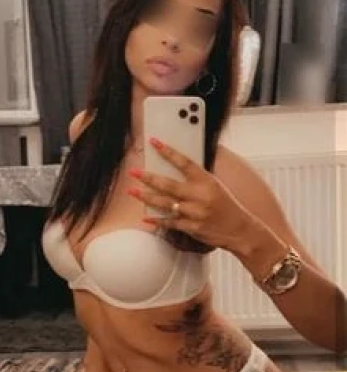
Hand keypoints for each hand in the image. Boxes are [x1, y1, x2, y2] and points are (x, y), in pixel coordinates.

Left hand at [128, 137, 250, 252]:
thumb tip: (175, 166)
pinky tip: (145, 218)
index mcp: (207, 181)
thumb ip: (196, 178)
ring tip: (132, 191)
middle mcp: (200, 196)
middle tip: (134, 172)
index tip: (154, 142)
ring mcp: (195, 213)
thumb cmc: (226, 205)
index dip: (168, 152)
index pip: (185, 162)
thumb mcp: (215, 185)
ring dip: (146, 198)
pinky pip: (170, 223)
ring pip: (165, 204)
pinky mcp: (192, 228)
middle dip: (148, 178)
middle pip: (168, 185)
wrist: (239, 229)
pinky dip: (157, 221)